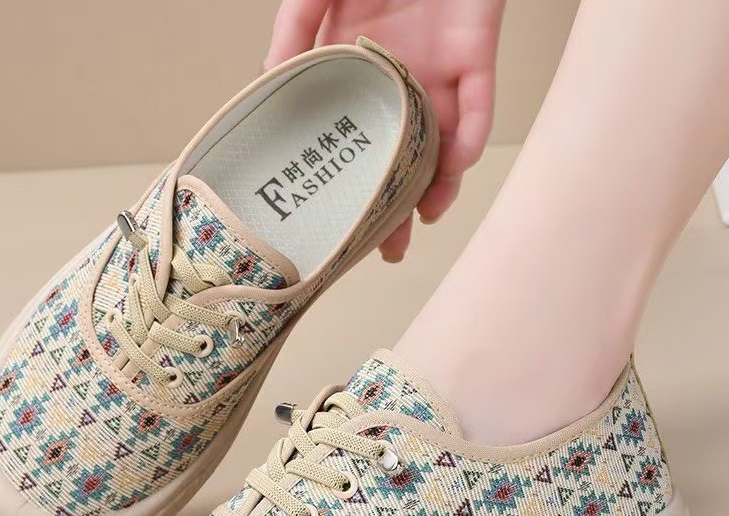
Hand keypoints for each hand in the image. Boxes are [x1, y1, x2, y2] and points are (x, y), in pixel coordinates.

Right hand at [265, 0, 504, 261]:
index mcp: (359, 72)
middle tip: (382, 251)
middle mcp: (399, 82)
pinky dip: (467, 141)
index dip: (350, 183)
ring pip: (441, 146)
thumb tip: (264, 87)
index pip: (355, 141)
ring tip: (419, 226)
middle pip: (399, 157)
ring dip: (434, 189)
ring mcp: (439, 71)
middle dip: (394, 207)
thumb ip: (292, 38)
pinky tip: (451, 171)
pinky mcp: (477, 54)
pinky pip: (478, 108)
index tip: (339, 225)